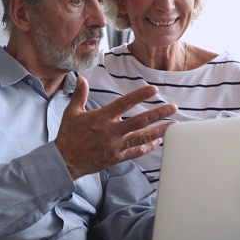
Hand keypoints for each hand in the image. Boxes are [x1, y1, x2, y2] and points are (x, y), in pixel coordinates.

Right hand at [55, 76, 177, 179]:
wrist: (65, 161)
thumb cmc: (68, 136)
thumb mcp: (72, 112)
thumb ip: (80, 95)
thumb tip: (82, 78)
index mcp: (101, 118)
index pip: (124, 103)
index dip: (140, 95)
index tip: (153, 89)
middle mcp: (111, 131)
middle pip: (140, 121)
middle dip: (158, 114)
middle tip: (173, 107)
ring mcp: (116, 146)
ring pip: (142, 138)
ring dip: (159, 131)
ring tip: (173, 125)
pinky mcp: (117, 157)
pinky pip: (137, 152)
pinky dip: (148, 147)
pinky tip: (158, 141)